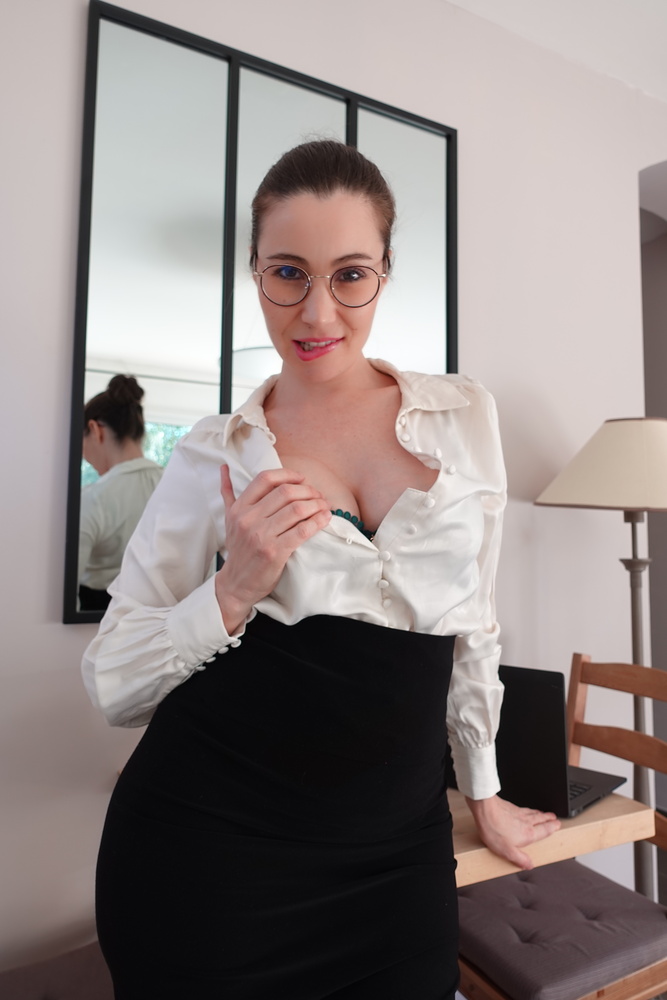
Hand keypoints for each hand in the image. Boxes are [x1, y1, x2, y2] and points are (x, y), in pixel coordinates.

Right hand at [214, 465, 330, 633]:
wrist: (236, 584)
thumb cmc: (238, 550)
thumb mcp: (229, 519)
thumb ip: (228, 493)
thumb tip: (224, 468)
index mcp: (239, 508)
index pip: (266, 478)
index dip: (289, 475)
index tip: (303, 480)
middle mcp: (248, 518)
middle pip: (286, 492)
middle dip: (309, 490)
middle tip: (319, 496)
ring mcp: (261, 535)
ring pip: (297, 509)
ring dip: (317, 505)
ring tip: (325, 506)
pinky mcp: (274, 552)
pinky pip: (302, 530)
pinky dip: (318, 521)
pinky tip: (325, 519)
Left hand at [465, 794, 560, 869]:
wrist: (484, 809)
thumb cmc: (494, 828)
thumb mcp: (507, 851)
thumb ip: (520, 858)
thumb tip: (530, 865)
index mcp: (528, 833)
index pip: (545, 830)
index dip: (552, 827)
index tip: (558, 825)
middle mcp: (526, 822)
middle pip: (541, 819)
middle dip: (549, 819)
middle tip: (555, 818)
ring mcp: (518, 813)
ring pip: (534, 813)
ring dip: (541, 813)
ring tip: (545, 814)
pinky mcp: (510, 807)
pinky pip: (524, 809)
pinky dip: (530, 809)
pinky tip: (526, 810)